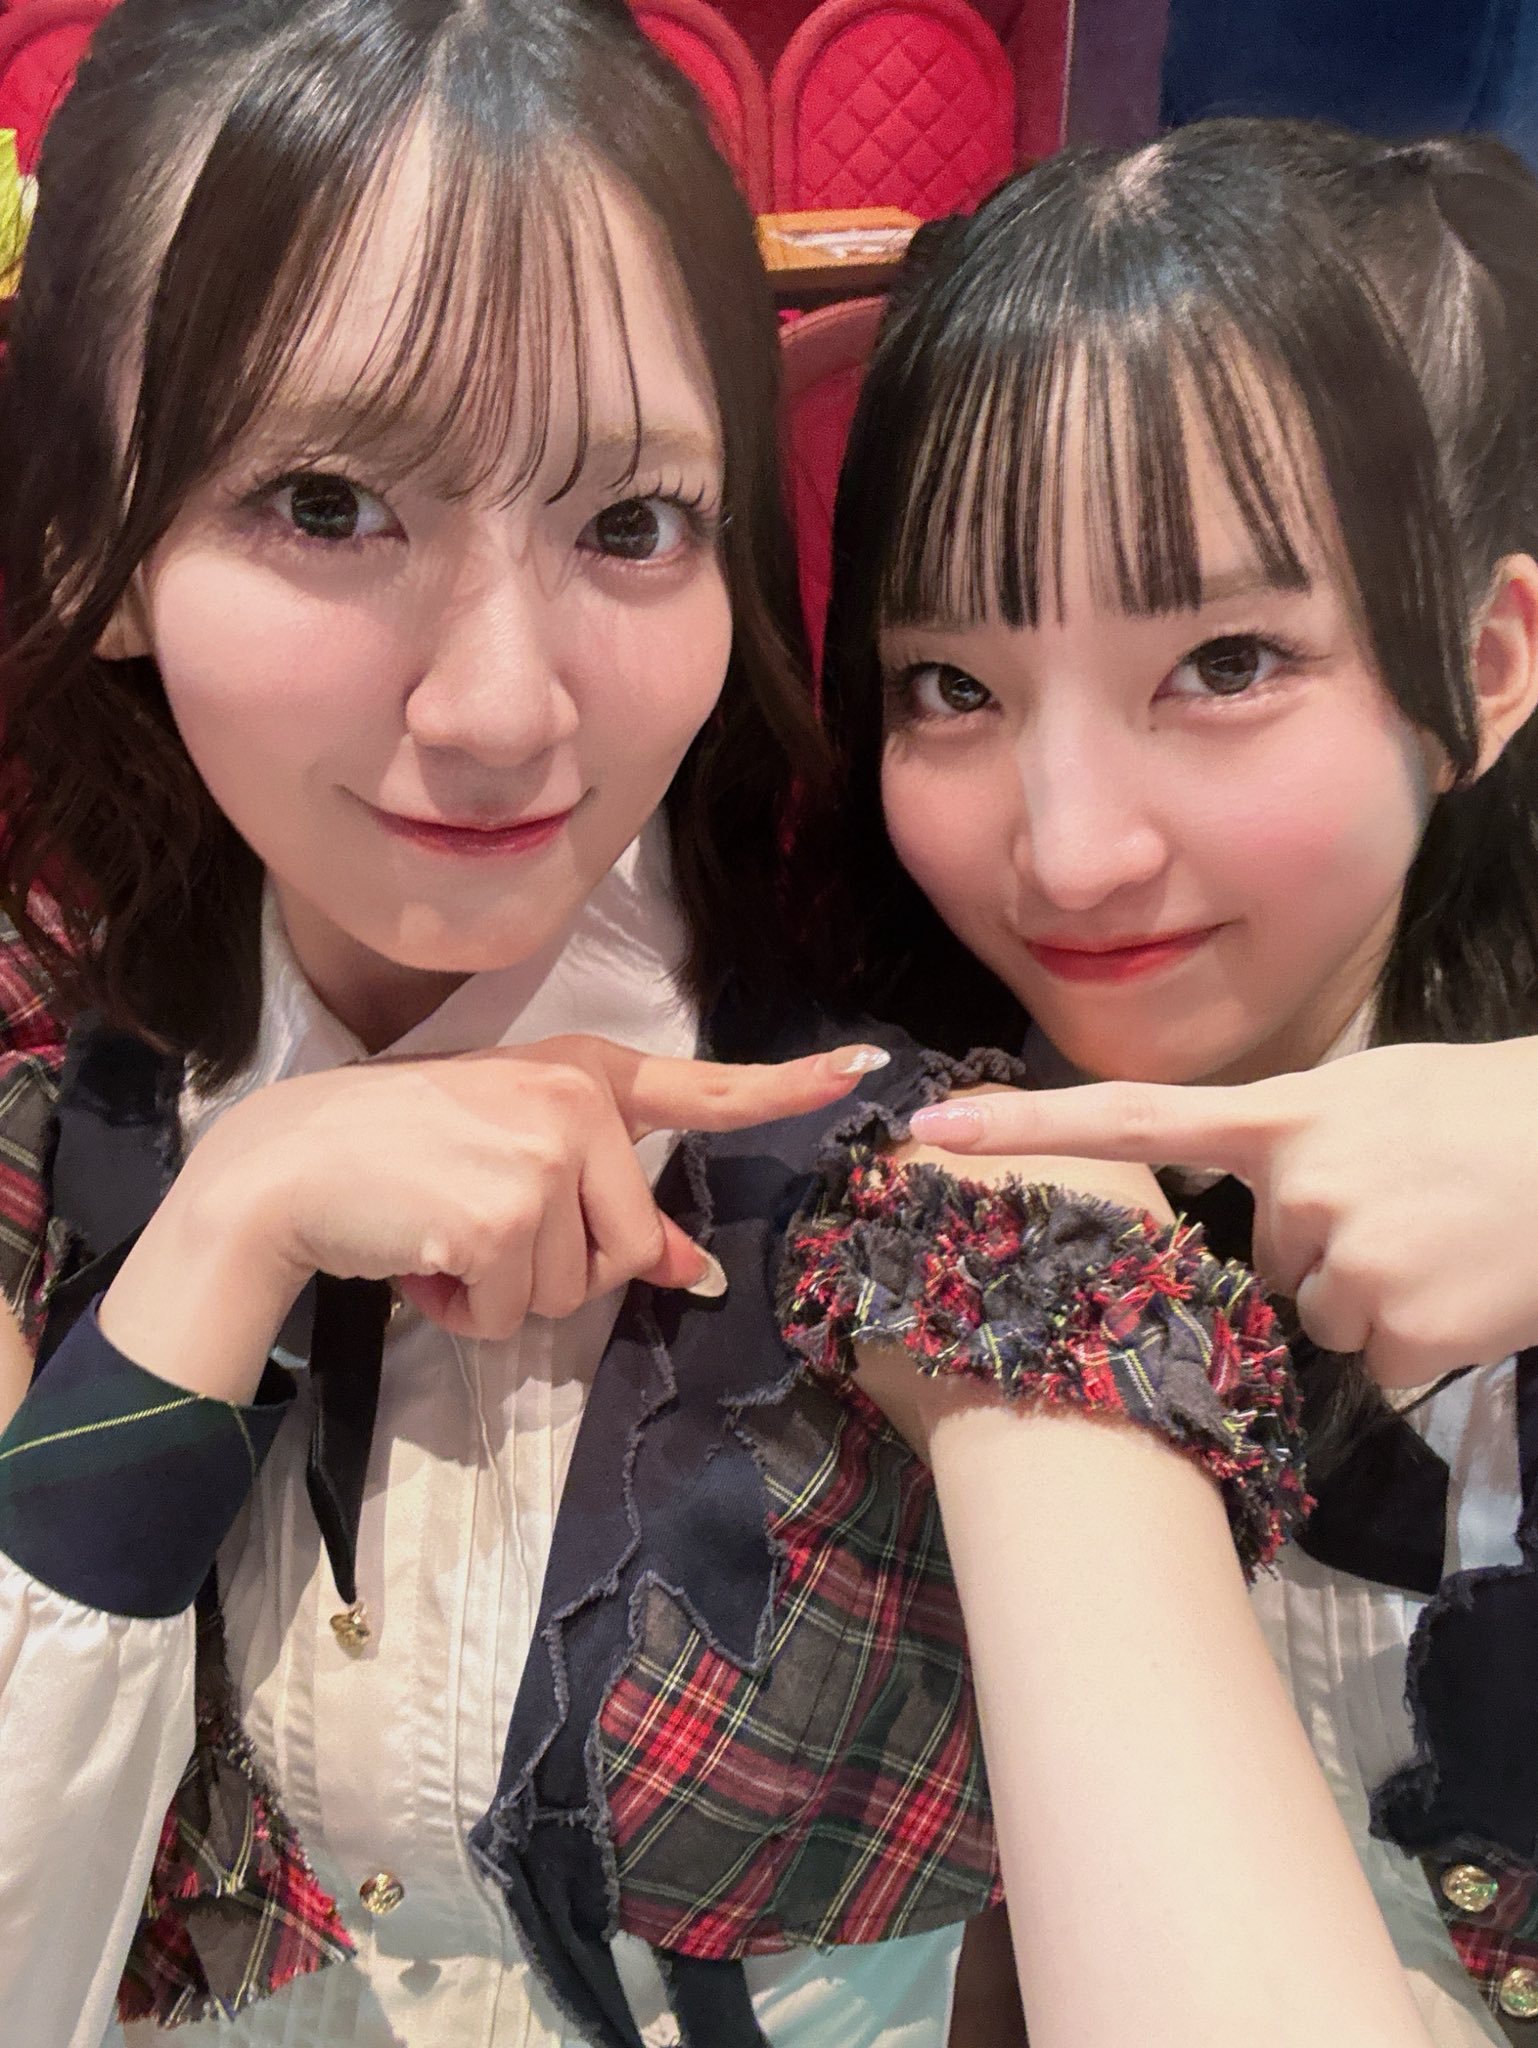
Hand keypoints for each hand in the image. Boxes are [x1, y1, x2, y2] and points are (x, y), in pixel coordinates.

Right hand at [101, 1035, 886, 1400]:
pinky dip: (466, 1312)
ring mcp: (544, 1156)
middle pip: (633, 1249)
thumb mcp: (515, 1158)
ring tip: (443, 1232)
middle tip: (481, 1226)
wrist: (287, 1165)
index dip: (786, 1086)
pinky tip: (423, 1257)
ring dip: (506, 1291)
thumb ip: (606, 1203)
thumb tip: (693, 1273)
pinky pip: (516, 1317)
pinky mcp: (505, 1217)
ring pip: (577, 1291)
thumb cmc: (402, 1156)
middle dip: (559, 1268)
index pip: (702, 1088)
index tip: (861, 1071)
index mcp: (584, 1077)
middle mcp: (577, 1104)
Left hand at [909, 1041, 1537, 1386]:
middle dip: (1323, 1253)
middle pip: (1265, 1264)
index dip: (1029, 1127)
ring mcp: (1351, 1260)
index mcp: (1289, 1116)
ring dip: (1375, 1294)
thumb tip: (1268, 1206)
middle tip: (1412, 1209)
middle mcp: (1302, 1187)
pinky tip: (1469, 1284)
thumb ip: (1299, 1138)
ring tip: (1449, 1240)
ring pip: (1320, 1315)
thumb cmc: (1496, 1113)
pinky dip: (1422, 1334)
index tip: (937, 1126)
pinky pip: (1377, 1355)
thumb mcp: (1381, 1093)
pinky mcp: (1403, 1329)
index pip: (1133, 1118)